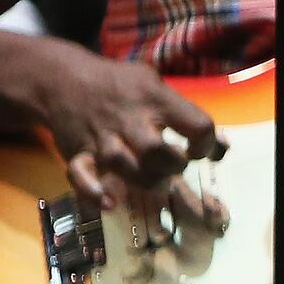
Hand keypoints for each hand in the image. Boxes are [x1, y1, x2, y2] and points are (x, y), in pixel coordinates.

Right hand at [32, 45, 223, 215]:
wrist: (62, 79)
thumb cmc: (119, 85)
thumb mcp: (154, 84)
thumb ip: (185, 114)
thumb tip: (221, 148)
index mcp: (154, 99)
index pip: (195, 124)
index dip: (206, 143)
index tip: (199, 149)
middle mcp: (128, 119)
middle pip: (155, 150)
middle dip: (172, 165)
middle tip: (175, 165)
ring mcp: (101, 137)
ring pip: (122, 165)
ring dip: (144, 180)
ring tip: (155, 181)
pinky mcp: (77, 152)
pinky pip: (81, 176)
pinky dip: (93, 193)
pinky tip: (109, 203)